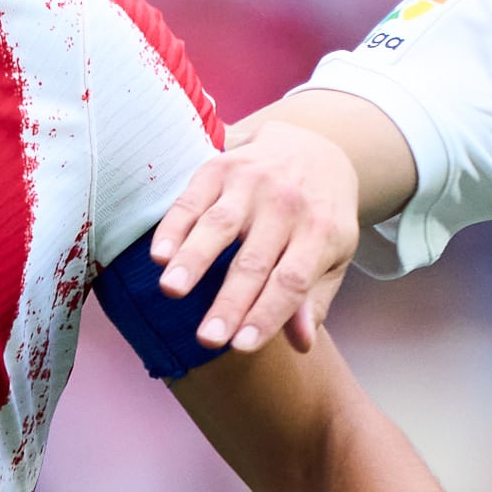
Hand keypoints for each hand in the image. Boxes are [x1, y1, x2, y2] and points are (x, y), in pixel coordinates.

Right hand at [150, 117, 361, 354]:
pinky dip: (173, 226)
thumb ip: (313, 300)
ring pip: (219, 226)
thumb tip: (302, 344)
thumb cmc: (321, 216)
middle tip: (206, 339)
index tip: (241, 346)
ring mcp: (252, 183)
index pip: (292, 282)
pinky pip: (193, 199)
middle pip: (254, 262)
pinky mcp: (222, 168)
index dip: (266, 315)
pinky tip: (158, 254)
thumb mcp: (333, 255)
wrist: (316, 145)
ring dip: (193, 260)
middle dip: (229, 302)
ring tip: (172, 291)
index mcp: (320, 232)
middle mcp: (286, 205)